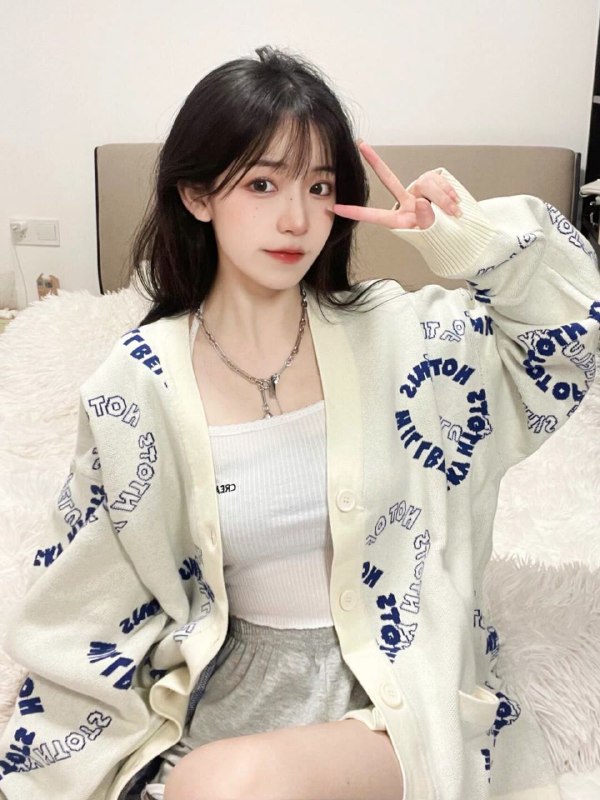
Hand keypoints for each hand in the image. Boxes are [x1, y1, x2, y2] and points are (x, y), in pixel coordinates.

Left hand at [333, 141, 461, 229]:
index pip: (373, 215)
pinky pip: (439, 180)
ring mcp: (418, 192)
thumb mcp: (434, 233)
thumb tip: (420, 201)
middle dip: (375, 161)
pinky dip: (449, 191)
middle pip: (389, 178)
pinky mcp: (432, 184)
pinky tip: (455, 202)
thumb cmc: (443, 237)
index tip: (335, 208)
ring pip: (426, 183)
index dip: (355, 211)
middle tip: (361, 145)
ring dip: (443, 197)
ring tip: (454, 211)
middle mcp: (406, 203)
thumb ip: (426, 218)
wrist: (461, 231)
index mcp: (400, 220)